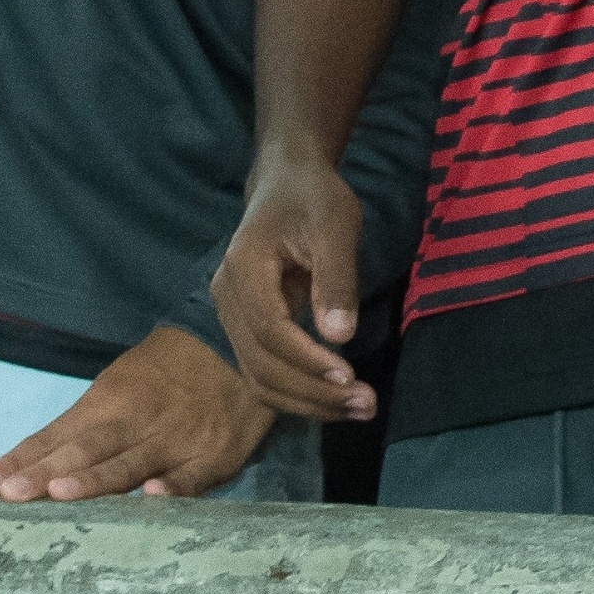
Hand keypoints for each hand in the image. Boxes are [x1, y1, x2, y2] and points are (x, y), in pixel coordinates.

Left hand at [0, 328, 271, 500]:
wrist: (244, 344)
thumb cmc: (170, 370)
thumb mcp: (122, 382)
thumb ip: (86, 425)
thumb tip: (34, 464)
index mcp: (112, 399)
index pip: (58, 434)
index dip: (23, 459)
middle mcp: (140, 420)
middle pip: (88, 450)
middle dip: (47, 472)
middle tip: (10, 493)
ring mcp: (179, 438)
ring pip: (132, 463)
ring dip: (96, 480)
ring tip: (61, 493)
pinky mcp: (215, 455)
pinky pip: (193, 475)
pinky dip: (175, 485)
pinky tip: (153, 496)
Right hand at [212, 146, 377, 422]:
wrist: (287, 184)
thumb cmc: (313, 198)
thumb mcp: (335, 225)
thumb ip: (335, 278)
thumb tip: (340, 336)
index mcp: (243, 270)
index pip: (269, 330)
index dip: (306, 359)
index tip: (348, 375)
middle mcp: (227, 300)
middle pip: (261, 365)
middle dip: (312, 391)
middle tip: (366, 405)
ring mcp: (232, 318)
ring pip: (259, 377)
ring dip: (307, 401)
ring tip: (359, 409)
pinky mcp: (247, 329)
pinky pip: (265, 371)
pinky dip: (299, 391)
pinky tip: (335, 398)